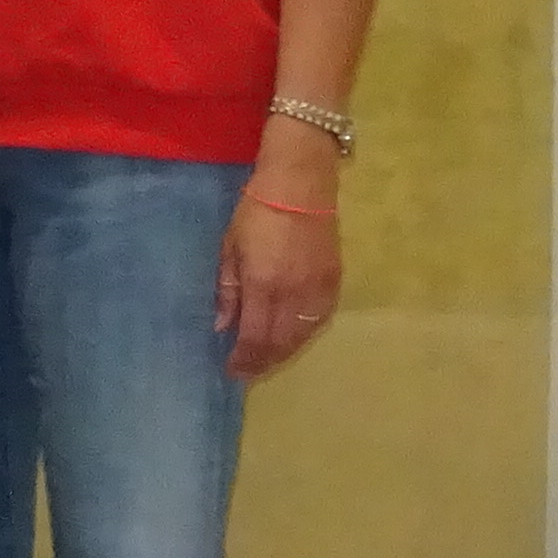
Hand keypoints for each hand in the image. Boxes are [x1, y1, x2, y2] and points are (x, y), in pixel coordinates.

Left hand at [220, 180, 339, 379]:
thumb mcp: (230, 249)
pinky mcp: (335, 281)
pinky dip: (305, 335)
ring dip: (284, 352)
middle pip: (280, 342)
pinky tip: (293, 338)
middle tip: (249, 372)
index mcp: (263, 285)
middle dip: (263, 362)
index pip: (255, 337)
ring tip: (268, 360)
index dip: (245, 359)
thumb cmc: (256, 213)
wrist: (300, 185)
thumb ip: (228, 291)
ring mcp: (318, 289)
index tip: (233, 371)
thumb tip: (223, 327)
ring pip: (303, 336)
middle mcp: (293, 293)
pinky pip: (321, 320)